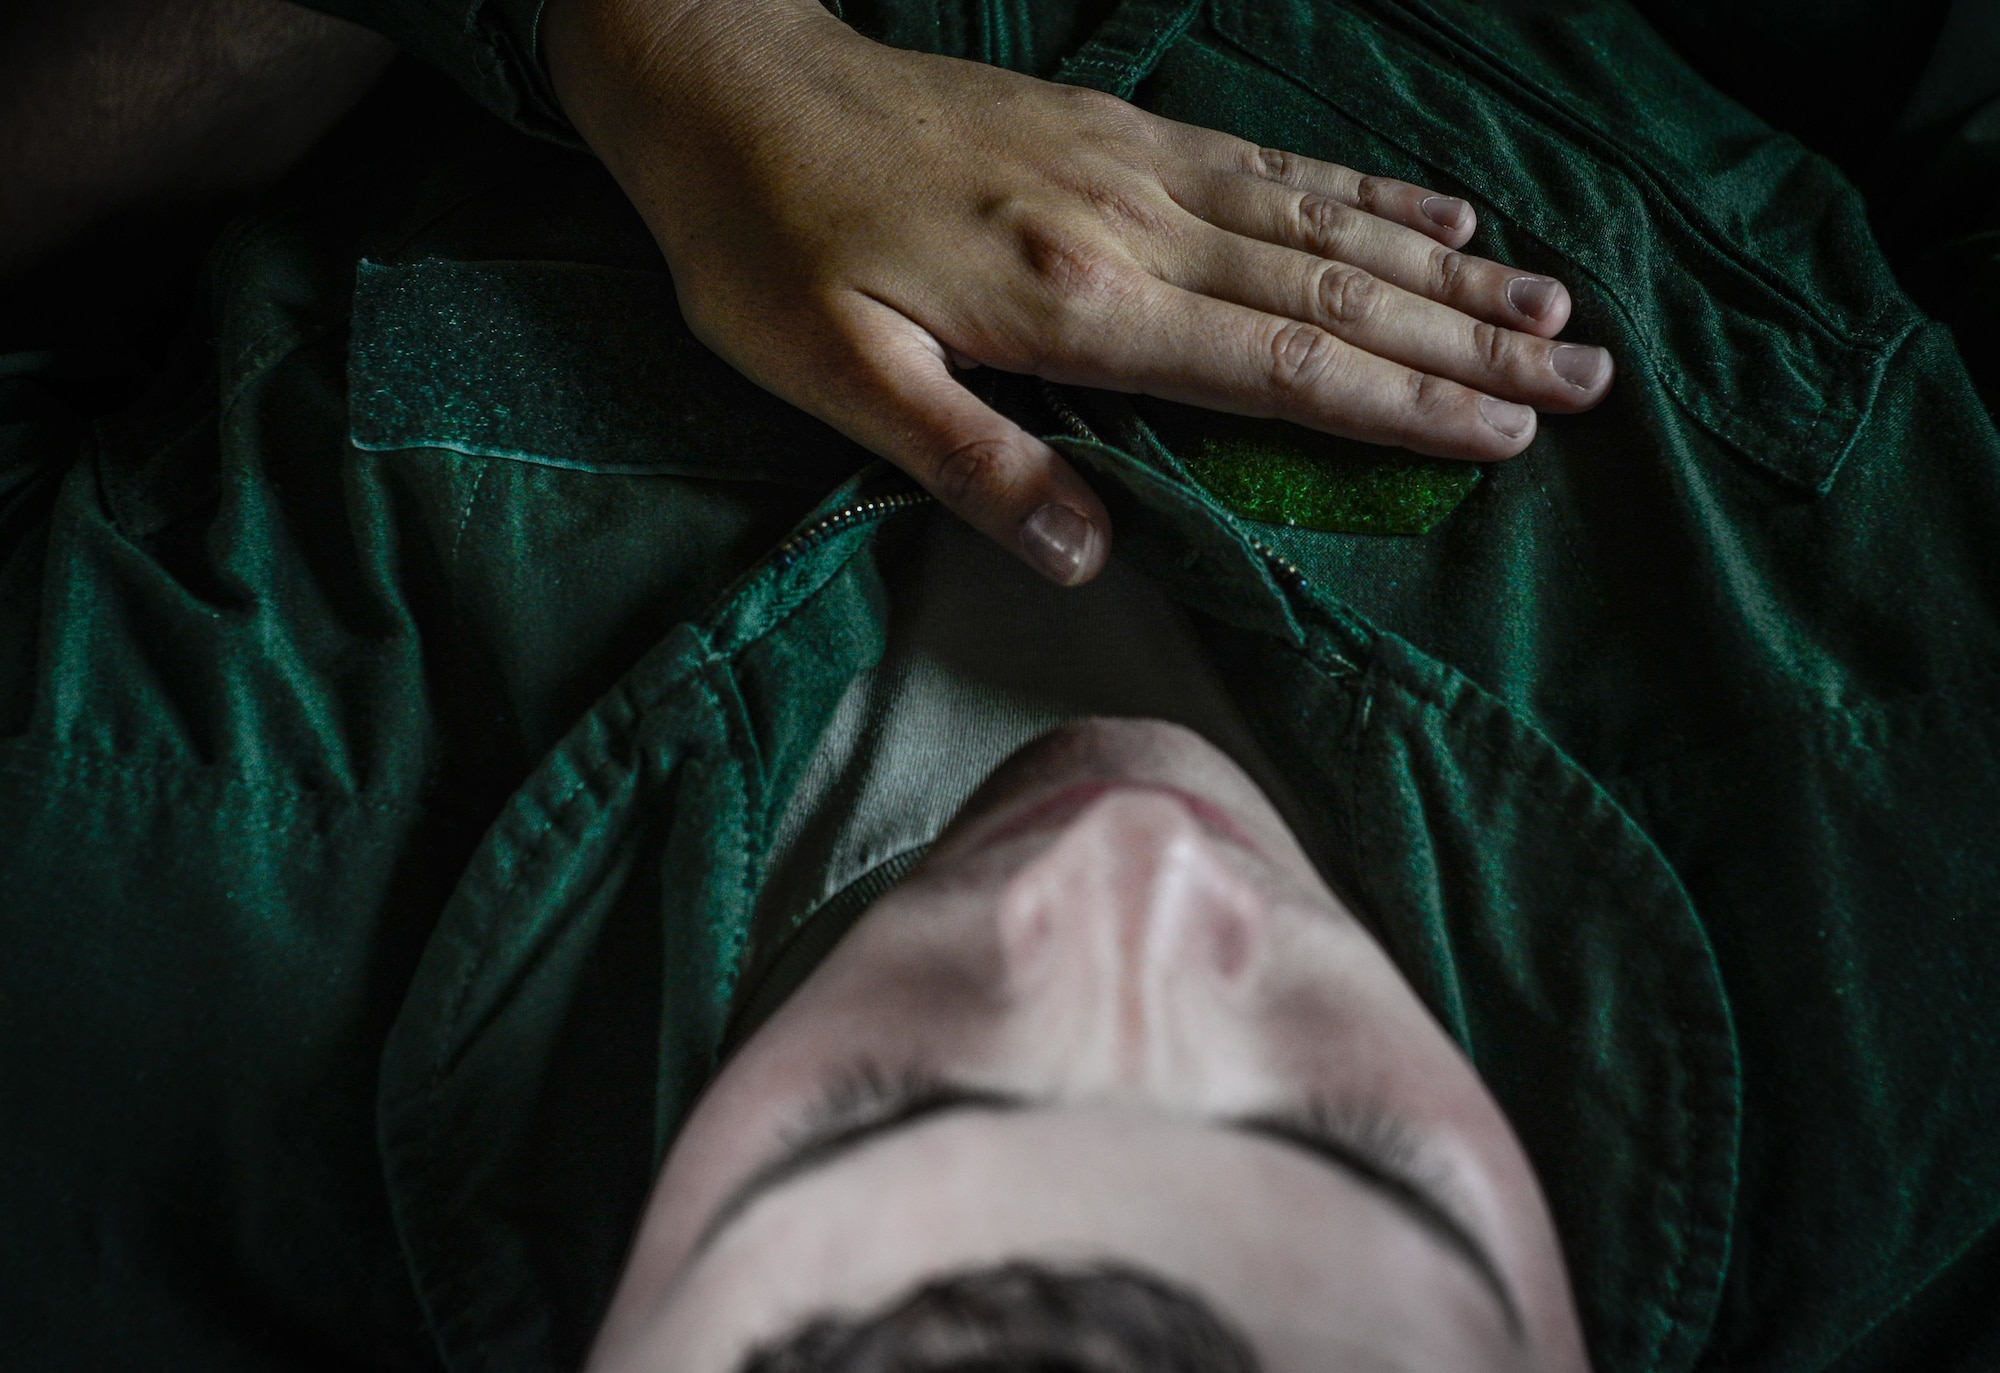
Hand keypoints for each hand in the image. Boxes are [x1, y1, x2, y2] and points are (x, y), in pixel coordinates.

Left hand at [544, 0, 1612, 584]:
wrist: (727, 82)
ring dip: (1446, 267)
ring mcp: (1135, 163)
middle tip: (1589, 380)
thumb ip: (971, 461)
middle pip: (1335, 292)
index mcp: (1075, 303)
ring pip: (1325, 222)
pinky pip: (1271, 161)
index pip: (1277, 363)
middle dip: (1468, 342)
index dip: (1400, 403)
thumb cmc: (763, 245)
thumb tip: (1089, 559)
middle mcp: (1133, 223)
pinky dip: (1366, 188)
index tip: (1510, 433)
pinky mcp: (1119, 127)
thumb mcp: (834, 376)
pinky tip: (1432, 205)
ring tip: (1552, 302)